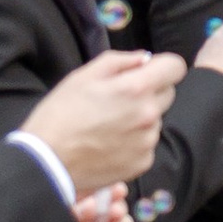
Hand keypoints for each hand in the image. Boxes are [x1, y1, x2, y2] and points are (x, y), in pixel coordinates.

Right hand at [25, 47, 186, 191]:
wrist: (47, 161)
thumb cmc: (60, 114)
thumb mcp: (83, 76)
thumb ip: (120, 61)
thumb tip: (145, 59)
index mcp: (136, 88)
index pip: (175, 67)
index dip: (163, 66)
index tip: (149, 71)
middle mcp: (149, 115)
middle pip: (167, 93)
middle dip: (150, 91)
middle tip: (119, 99)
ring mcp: (147, 141)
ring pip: (155, 120)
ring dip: (140, 118)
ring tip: (108, 125)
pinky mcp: (143, 162)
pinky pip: (147, 144)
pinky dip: (134, 142)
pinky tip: (109, 143)